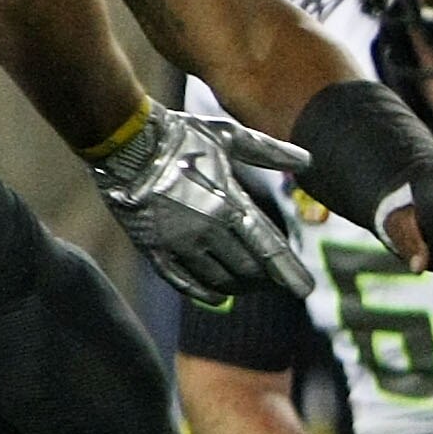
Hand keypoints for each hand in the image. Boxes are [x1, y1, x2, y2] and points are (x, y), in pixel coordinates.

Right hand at [91, 102, 312, 303]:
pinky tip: (217, 296)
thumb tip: (307, 160)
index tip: (305, 289)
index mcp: (229, 204)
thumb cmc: (180, 137)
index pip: (269, 249)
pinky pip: (182, 282)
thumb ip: (269, 153)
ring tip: (250, 285)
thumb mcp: (228, 138)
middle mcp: (206, 230)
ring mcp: (178, 243)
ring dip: (239, 286)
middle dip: (266, 278)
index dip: (289, 272)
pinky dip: (204, 293)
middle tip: (276, 280)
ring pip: (218, 280)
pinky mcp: (153, 249)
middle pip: (247, 269)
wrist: (124, 143)